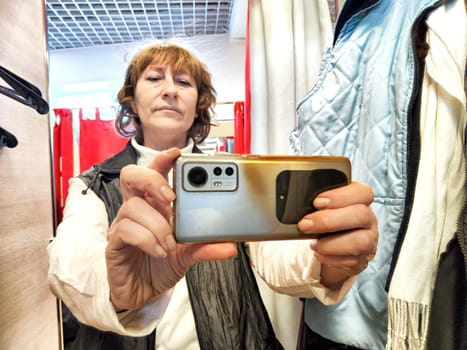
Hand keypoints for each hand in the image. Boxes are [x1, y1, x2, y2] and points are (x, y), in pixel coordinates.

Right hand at [105, 148, 236, 310]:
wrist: (142, 294)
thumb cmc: (160, 266)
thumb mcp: (187, 255)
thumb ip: (205, 248)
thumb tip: (229, 247)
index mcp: (155, 205)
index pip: (154, 172)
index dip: (162, 159)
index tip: (178, 153)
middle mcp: (137, 210)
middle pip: (132, 176)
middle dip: (152, 179)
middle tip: (171, 196)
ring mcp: (123, 224)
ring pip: (133, 206)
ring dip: (157, 225)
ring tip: (170, 244)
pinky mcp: (114, 242)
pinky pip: (126, 230)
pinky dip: (147, 239)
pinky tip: (159, 251)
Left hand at [297, 181, 377, 288]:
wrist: (333, 245)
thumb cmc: (327, 220)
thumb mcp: (324, 206)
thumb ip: (318, 202)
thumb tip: (296, 203)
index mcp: (360, 199)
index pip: (363, 192)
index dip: (340, 196)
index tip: (317, 202)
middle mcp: (368, 218)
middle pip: (361, 215)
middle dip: (329, 221)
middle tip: (305, 224)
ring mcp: (369, 240)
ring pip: (360, 241)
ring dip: (330, 243)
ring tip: (313, 243)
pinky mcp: (361, 259)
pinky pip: (351, 260)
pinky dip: (330, 257)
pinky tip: (318, 252)